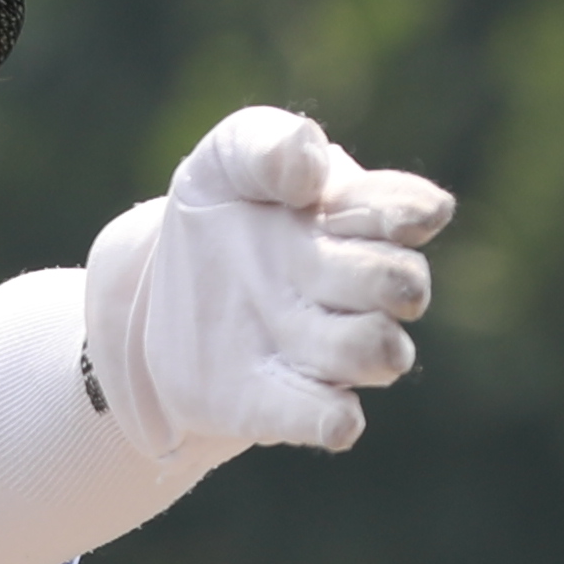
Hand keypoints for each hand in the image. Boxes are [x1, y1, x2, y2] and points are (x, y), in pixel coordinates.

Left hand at [83, 104, 456, 458]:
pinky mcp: (277, 402)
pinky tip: (338, 419)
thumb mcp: (230, 156)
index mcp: (355, 222)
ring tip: (310, 326)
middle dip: (384, 279)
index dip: (391, 212)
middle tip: (324, 263)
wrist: (157, 285)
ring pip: (377, 353)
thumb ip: (271, 143)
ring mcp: (320, 350)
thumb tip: (309, 172)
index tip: (336, 207)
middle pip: (402, 288)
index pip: (405, 214)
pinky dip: (335, 419)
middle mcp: (352, 291)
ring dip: (364, 344)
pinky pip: (326, 419)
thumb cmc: (220, 208)